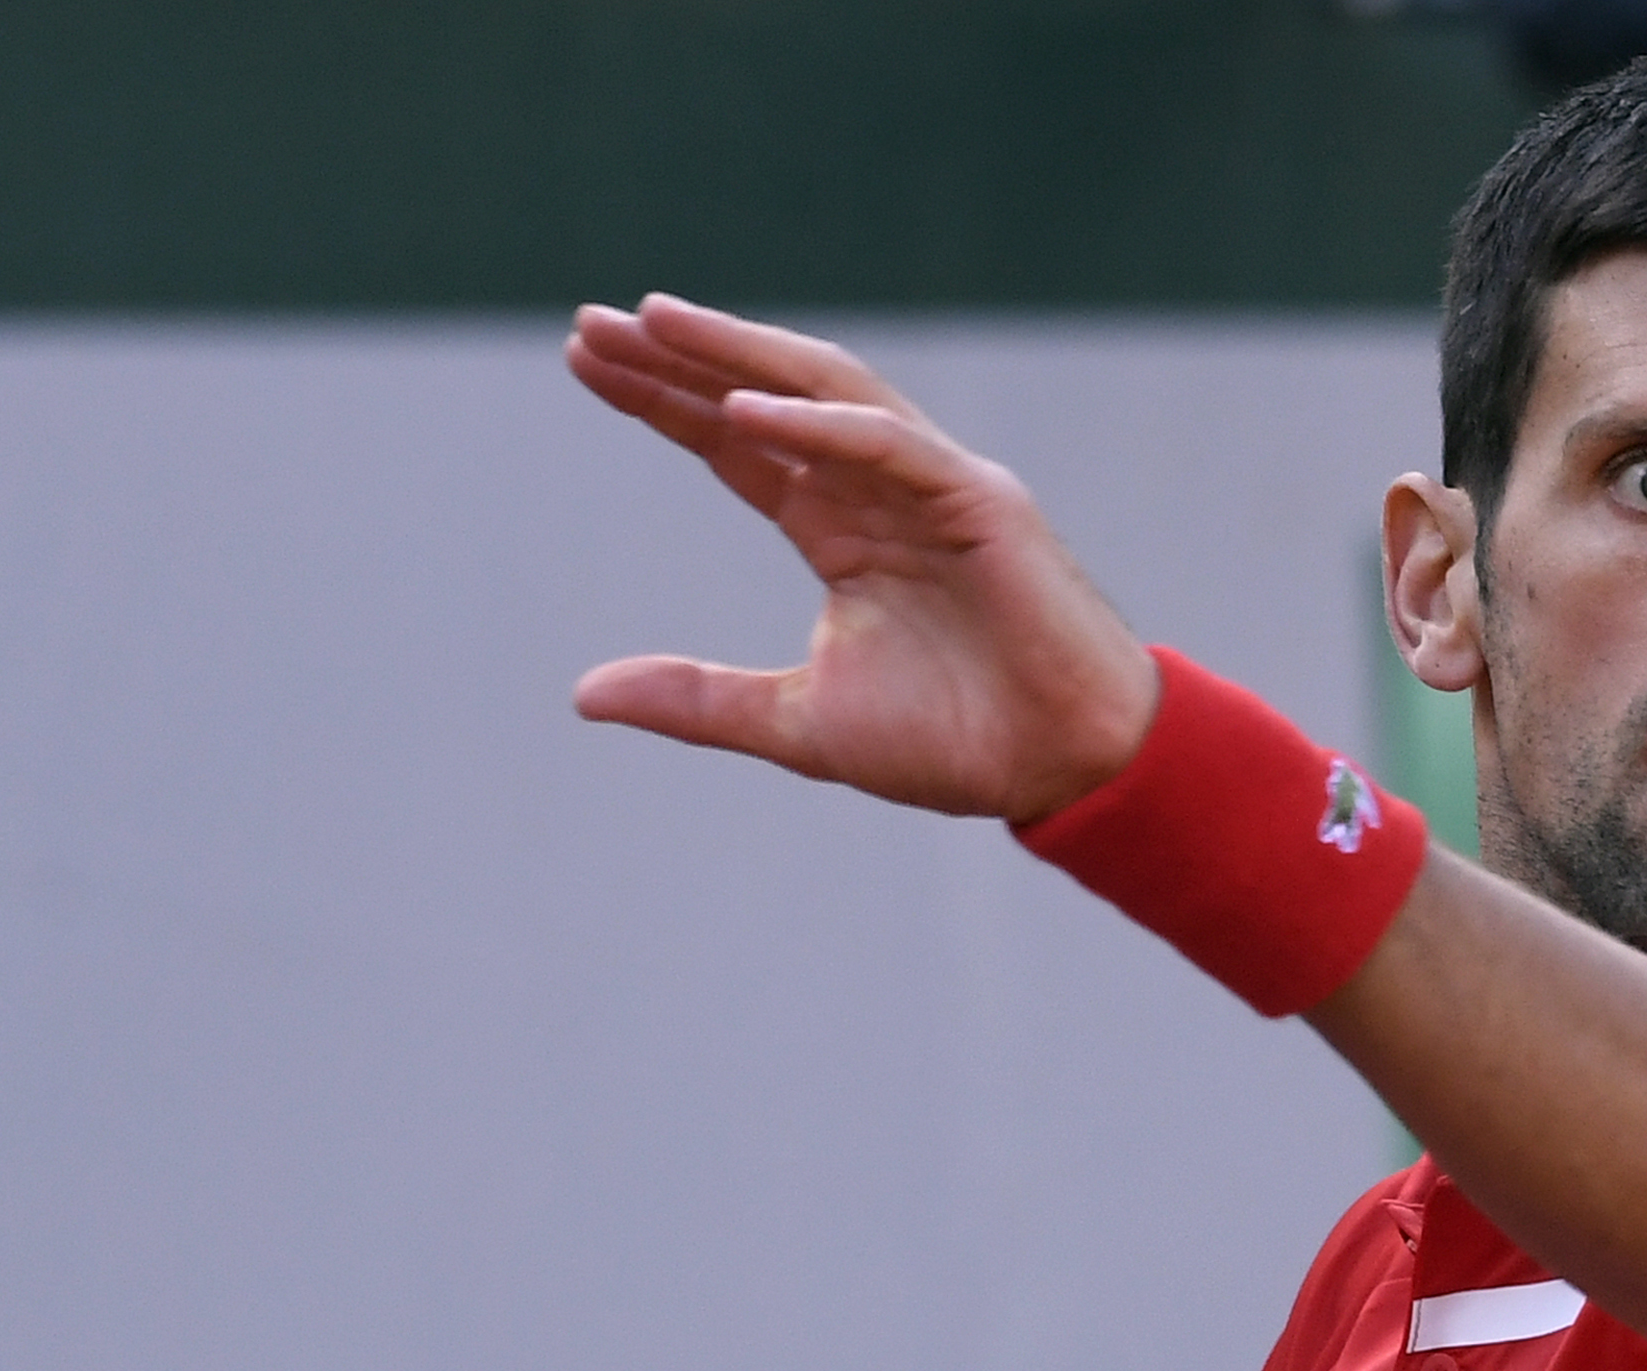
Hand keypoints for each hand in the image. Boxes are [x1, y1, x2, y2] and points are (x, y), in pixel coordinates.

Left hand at [564, 294, 1162, 824]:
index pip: (739, 446)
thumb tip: (583, 693)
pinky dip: (819, 425)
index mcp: (842, 532)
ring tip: (657, 322)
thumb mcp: (800, 723)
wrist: (1063, 771)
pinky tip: (741, 410)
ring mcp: (932, 487)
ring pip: (827, 393)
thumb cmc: (956, 744)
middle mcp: (881, 492)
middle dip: (681, 360)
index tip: (586, 361)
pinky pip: (889, 445)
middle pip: (767, 400)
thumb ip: (699, 700)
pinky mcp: (980, 503)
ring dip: (741, 355)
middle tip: (593, 324)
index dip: (664, 401)